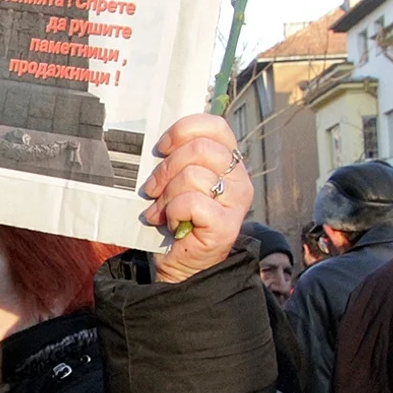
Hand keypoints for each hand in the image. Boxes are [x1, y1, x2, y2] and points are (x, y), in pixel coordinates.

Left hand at [141, 114, 252, 283]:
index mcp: (230, 162)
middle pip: (201, 149)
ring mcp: (236, 203)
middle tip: (152, 189)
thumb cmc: (178, 220)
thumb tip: (157, 144)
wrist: (182, 266)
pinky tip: (173, 224)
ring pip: (193, 176)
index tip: (162, 147)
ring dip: (166, 196)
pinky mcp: (226, 226)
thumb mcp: (178, 182)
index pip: (215, 127)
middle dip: (166, 168)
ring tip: (160, 211)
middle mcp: (239, 179)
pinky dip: (173, 212)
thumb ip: (178, 159)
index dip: (183, 131)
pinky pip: (192, 202)